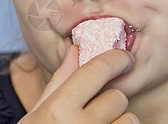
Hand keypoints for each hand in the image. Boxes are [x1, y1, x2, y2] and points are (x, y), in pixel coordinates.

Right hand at [18, 45, 138, 122]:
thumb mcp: (37, 114)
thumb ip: (59, 81)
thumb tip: (75, 50)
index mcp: (57, 110)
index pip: (97, 71)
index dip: (116, 58)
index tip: (124, 57)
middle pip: (118, 97)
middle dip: (110, 99)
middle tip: (97, 108)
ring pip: (129, 120)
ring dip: (119, 121)